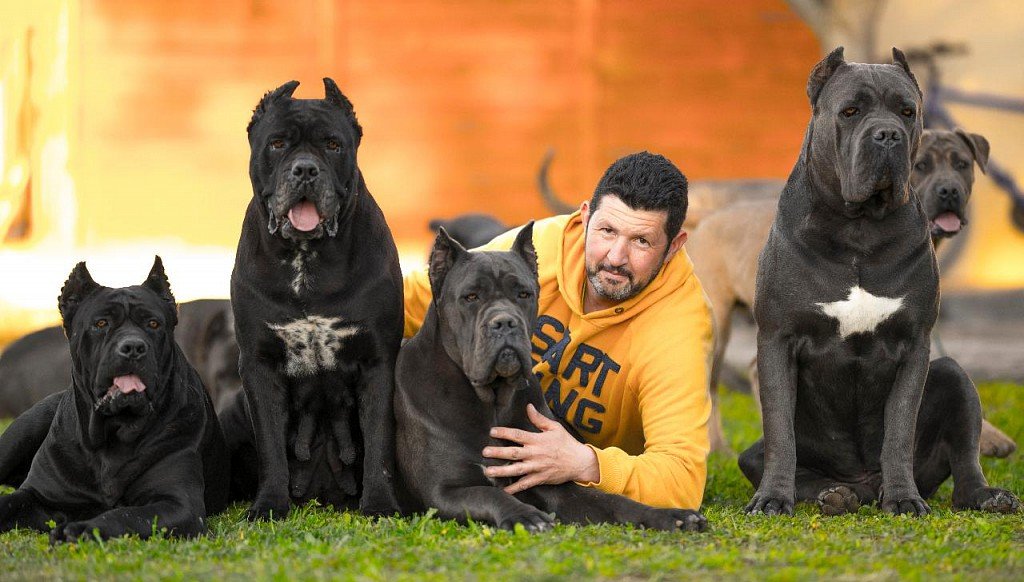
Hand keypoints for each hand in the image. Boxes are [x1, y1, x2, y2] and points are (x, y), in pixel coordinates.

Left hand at [482, 403, 598, 494]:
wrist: (580, 462)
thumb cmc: (566, 443)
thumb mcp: (554, 427)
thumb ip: (539, 419)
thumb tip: (528, 407)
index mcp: (537, 440)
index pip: (518, 435)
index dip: (504, 433)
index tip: (492, 432)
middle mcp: (535, 454)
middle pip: (513, 453)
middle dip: (498, 453)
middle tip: (485, 452)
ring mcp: (537, 467)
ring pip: (517, 470)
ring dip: (502, 471)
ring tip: (488, 472)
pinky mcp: (540, 478)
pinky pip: (525, 484)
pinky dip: (515, 488)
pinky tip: (504, 490)